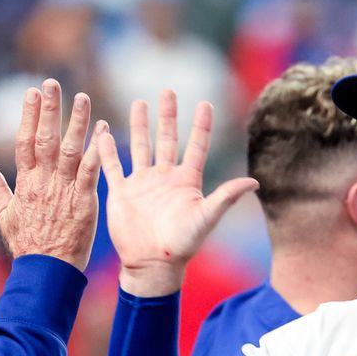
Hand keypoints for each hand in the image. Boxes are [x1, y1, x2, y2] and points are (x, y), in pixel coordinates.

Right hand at [0, 78, 105, 268]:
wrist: (47, 270)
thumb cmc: (28, 246)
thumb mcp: (6, 216)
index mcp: (25, 183)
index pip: (25, 141)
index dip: (28, 115)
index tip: (31, 92)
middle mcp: (43, 182)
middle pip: (46, 138)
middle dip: (50, 109)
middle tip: (53, 83)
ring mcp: (64, 190)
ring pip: (70, 148)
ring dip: (77, 121)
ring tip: (82, 97)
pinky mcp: (83, 201)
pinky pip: (91, 170)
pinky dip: (98, 149)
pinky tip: (104, 129)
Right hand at [98, 89, 257, 295]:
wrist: (152, 265)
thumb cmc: (182, 245)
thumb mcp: (206, 218)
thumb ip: (226, 197)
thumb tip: (254, 181)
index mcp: (187, 181)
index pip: (196, 146)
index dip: (201, 126)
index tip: (205, 103)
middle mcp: (165, 178)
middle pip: (167, 138)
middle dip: (168, 115)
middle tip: (167, 90)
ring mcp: (143, 183)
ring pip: (141, 146)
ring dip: (140, 125)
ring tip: (139, 102)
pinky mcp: (121, 193)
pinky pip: (112, 166)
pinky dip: (107, 149)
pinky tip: (102, 131)